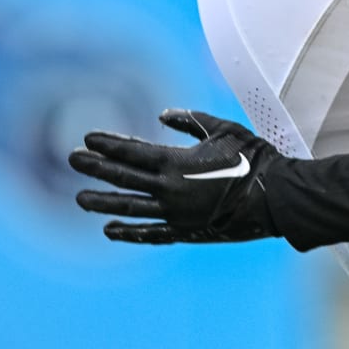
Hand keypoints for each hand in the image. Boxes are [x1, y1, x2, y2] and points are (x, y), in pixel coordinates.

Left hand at [70, 108, 280, 243]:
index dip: (108, 144)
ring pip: (129, 208)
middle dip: (96, 168)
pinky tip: (109, 230)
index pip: (132, 151)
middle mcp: (169, 189)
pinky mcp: (184, 231)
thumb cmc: (254, 158)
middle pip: (123, 177)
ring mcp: (174, 213)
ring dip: (102, 202)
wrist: (276, 197)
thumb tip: (163, 114)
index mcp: (177, 162)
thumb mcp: (225, 129)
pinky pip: (149, 234)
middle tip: (72, 160)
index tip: (87, 139)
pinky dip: (128, 232)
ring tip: (80, 198)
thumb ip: (192, 121)